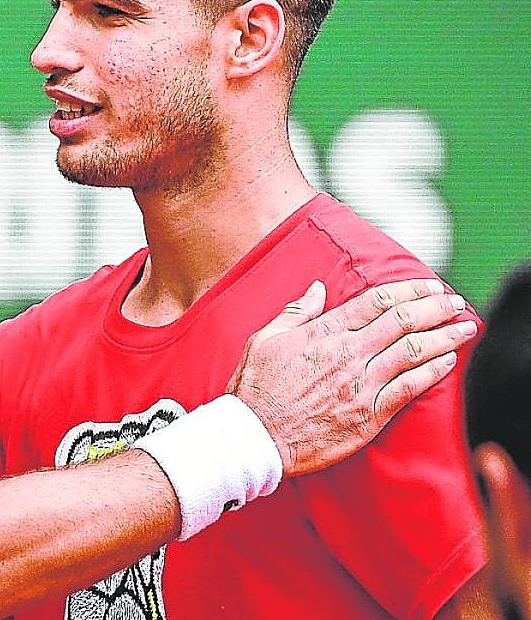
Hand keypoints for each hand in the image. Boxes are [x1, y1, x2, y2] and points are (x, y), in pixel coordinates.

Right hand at [226, 279, 472, 474]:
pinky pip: (409, 388)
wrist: (256, 436)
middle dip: (434, 307)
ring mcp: (361, 385)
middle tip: (454, 300)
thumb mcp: (264, 339)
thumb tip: (317, 289)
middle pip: (402, 321)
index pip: (376, 302)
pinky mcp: (369, 414)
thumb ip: (296, 312)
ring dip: (444, 335)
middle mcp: (347, 354)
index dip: (408, 290)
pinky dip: (432, 372)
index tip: (428, 285)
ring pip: (413, 351)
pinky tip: (448, 361)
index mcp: (323, 333)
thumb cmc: (255, 388)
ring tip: (465, 326)